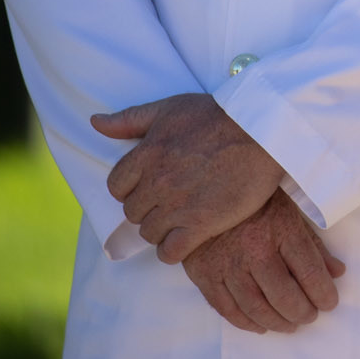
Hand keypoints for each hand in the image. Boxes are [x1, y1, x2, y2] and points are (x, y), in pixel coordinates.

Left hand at [93, 93, 285, 263]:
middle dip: (149, 208)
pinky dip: (174, 250)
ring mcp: (177, 205)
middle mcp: (156, 182)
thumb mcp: (172, 107)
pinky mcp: (200, 224)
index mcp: (146, 155)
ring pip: (150, 233)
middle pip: (133, 212)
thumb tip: (94, 122)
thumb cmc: (220, 114)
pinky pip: (170, 252)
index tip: (153, 185)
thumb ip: (130, 119)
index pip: (117, 187)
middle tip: (173, 201)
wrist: (265, 129)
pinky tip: (188, 238)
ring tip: (183, 218)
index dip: (133, 188)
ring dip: (163, 229)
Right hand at [183, 192, 345, 333]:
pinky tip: (260, 325)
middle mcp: (254, 249)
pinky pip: (226, 309)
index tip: (330, 303)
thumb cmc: (257, 202)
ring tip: (290, 324)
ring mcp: (227, 264)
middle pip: (284, 295)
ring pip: (255, 307)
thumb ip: (314, 245)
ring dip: (277, 322)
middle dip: (302, 312)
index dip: (323, 293)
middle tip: (310, 316)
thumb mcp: (292, 212)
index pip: (309, 271)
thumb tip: (337, 272)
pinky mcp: (204, 275)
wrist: (208, 193)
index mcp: (281, 229)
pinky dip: (246, 322)